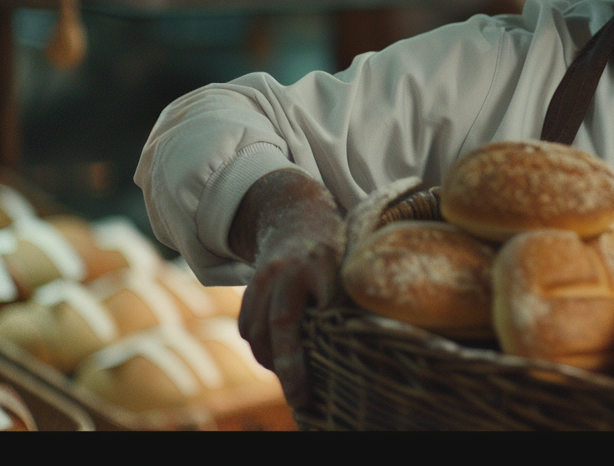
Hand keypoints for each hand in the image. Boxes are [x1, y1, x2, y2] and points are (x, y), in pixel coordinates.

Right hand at [230, 168, 347, 409]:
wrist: (296, 215)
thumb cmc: (334, 247)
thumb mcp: (349, 263)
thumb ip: (348, 297)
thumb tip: (366, 341)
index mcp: (315, 262)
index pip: (313, 308)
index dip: (307, 347)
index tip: (315, 375)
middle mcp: (282, 271)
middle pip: (278, 326)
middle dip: (288, 367)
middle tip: (301, 399)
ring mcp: (261, 279)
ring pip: (256, 331)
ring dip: (271, 360)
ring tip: (292, 383)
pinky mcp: (249, 288)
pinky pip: (247, 327)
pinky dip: (261, 348)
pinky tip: (277, 361)